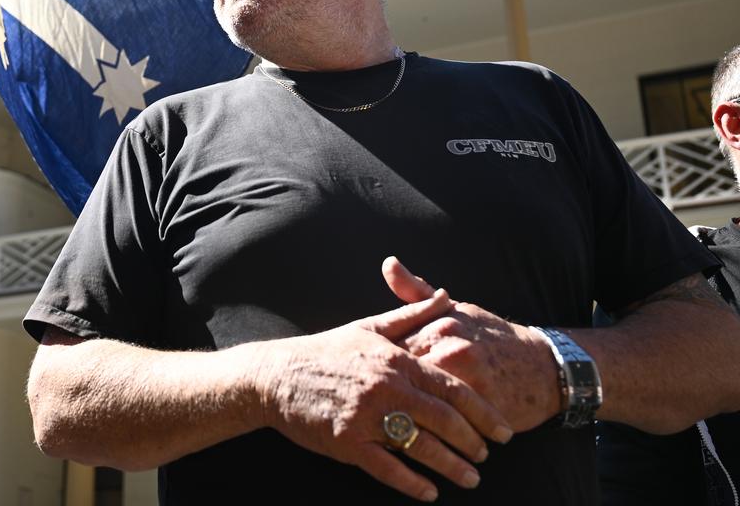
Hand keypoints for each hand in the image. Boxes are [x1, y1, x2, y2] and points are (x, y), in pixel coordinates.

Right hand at [247, 291, 512, 501]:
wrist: (276, 375)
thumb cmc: (325, 351)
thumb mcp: (370, 327)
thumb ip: (412, 314)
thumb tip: (445, 294)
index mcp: (396, 361)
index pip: (453, 389)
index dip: (484, 412)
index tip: (504, 430)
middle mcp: (386, 388)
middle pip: (444, 420)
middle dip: (473, 442)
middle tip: (488, 456)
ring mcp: (367, 416)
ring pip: (421, 446)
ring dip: (451, 466)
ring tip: (470, 479)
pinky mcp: (347, 440)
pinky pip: (387, 467)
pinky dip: (412, 483)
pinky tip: (429, 493)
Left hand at [382, 257, 560, 431]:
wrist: (544, 367)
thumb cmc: (492, 337)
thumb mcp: (457, 310)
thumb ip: (416, 293)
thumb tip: (388, 263)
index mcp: (439, 325)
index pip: (389, 346)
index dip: (376, 362)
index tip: (367, 373)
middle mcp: (450, 349)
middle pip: (400, 374)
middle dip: (386, 388)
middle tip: (373, 400)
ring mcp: (467, 379)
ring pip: (419, 399)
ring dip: (403, 410)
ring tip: (390, 421)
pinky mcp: (480, 408)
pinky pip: (444, 422)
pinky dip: (429, 429)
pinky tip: (417, 433)